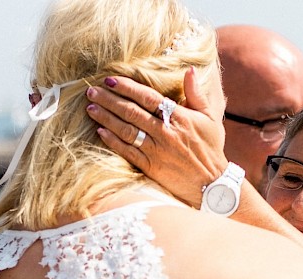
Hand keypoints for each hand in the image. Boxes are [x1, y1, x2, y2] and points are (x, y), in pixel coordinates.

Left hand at [85, 69, 227, 206]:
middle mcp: (165, 132)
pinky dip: (113, 141)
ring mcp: (156, 151)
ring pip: (126, 130)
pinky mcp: (151, 167)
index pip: (148, 97)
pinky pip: (127, 152)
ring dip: (106, 118)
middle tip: (91, 90)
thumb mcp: (210, 118)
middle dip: (109, 99)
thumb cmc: (211, 148)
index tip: (110, 80)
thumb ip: (196, 94)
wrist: (212, 184)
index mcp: (179, 117)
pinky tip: (100, 131)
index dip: (127, 87)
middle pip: (131, 112)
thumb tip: (189, 70)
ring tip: (91, 108)